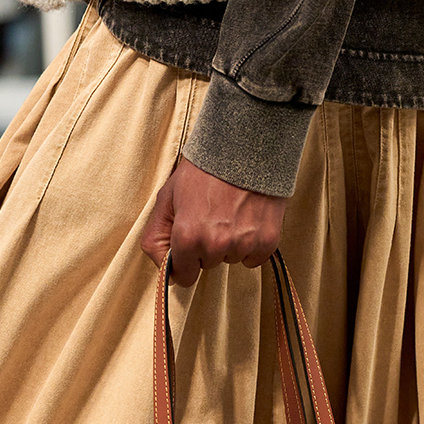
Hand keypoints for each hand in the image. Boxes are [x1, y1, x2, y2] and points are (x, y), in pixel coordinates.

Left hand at [140, 159, 287, 286]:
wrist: (245, 146)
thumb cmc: (203, 169)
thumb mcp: (167, 197)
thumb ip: (156, 236)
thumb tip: (164, 270)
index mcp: (188, 237)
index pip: (183, 278)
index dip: (183, 263)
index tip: (188, 247)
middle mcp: (216, 245)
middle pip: (208, 266)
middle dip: (206, 248)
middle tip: (211, 216)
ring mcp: (243, 244)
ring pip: (231, 259)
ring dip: (229, 244)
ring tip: (231, 212)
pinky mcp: (267, 241)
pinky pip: (254, 258)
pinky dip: (251, 244)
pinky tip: (247, 219)